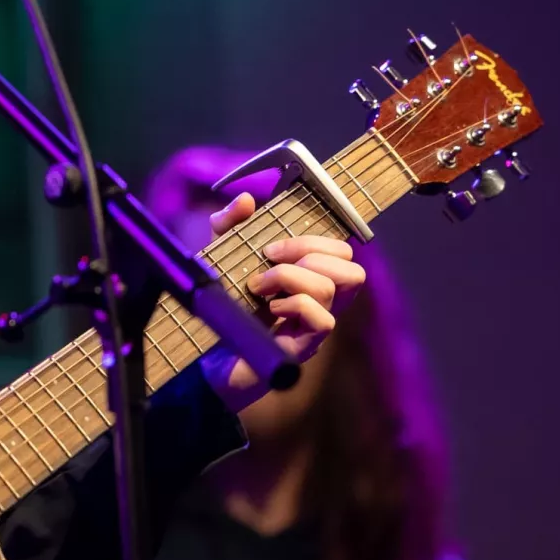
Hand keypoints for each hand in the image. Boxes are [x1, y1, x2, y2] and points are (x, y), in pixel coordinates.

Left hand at [199, 192, 365, 412]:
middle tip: (268, 263)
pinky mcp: (302, 348)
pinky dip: (294, 305)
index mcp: (310, 280)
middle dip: (309, 253)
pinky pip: (322, 320)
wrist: (206, 358)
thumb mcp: (221, 258)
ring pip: (334, 288)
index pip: (343, 250)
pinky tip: (269, 311)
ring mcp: (314, 327)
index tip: (269, 246)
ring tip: (259, 287)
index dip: (314, 239)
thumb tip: (246, 200)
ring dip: (291, 277)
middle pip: (353, 268)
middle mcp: (321, 304)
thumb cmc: (223, 309)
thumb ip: (229, 226)